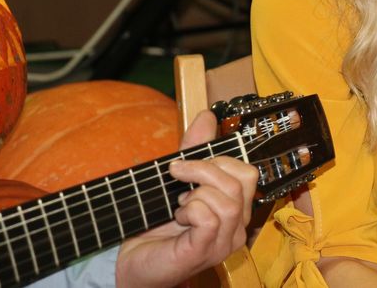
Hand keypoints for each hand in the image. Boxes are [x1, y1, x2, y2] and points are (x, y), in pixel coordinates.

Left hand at [115, 110, 259, 287]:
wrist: (129, 260)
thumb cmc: (156, 225)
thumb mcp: (177, 180)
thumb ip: (195, 149)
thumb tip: (207, 116)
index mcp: (235, 208)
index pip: (248, 172)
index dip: (219, 160)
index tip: (187, 165)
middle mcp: (237, 227)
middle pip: (241, 181)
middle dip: (204, 169)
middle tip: (177, 176)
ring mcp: (224, 242)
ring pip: (228, 201)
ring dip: (196, 193)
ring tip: (179, 204)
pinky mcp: (205, 252)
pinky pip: (210, 219)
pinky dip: (191, 210)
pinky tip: (179, 217)